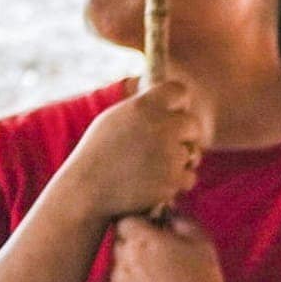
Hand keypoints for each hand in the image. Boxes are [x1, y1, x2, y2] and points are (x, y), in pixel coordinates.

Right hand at [57, 76, 203, 224]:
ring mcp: (169, 153)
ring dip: (178, 162)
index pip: (179, 91)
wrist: (87, 190)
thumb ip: (144, 107)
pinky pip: (189, 177)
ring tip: (149, 167)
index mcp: (143, 106)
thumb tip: (173, 99)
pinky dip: (176, 182)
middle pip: (193, 124)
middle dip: (184, 136)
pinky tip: (153, 183)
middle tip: (163, 148)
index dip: (178, 104)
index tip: (170, 116)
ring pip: (193, 153)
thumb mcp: (115, 119)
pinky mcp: (173, 178)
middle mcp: (159, 125)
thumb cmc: (99, 153)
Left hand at [106, 212, 232, 281]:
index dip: (140, 227)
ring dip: (135, 272)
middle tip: (160, 261)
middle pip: (120, 245)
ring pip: (120, 271)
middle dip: (135, 248)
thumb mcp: (202, 243)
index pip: (126, 222)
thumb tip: (170, 212)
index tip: (153, 235)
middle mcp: (124, 261)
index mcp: (142, 241)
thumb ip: (182, 221)